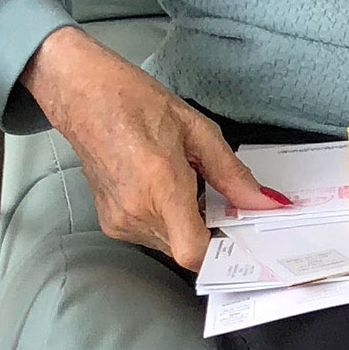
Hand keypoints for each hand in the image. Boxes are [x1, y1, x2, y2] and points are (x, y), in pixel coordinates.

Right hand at [20, 25, 282, 270]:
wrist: (85, 97)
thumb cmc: (137, 104)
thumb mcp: (198, 131)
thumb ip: (232, 174)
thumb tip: (263, 201)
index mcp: (160, 186)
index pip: (193, 252)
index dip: (221, 252)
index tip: (241, 237)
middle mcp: (136, 211)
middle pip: (186, 250)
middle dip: (211, 232)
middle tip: (225, 203)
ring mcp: (118, 220)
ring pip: (170, 244)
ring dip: (189, 226)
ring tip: (191, 186)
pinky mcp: (109, 222)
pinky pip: (150, 235)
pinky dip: (169, 221)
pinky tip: (170, 190)